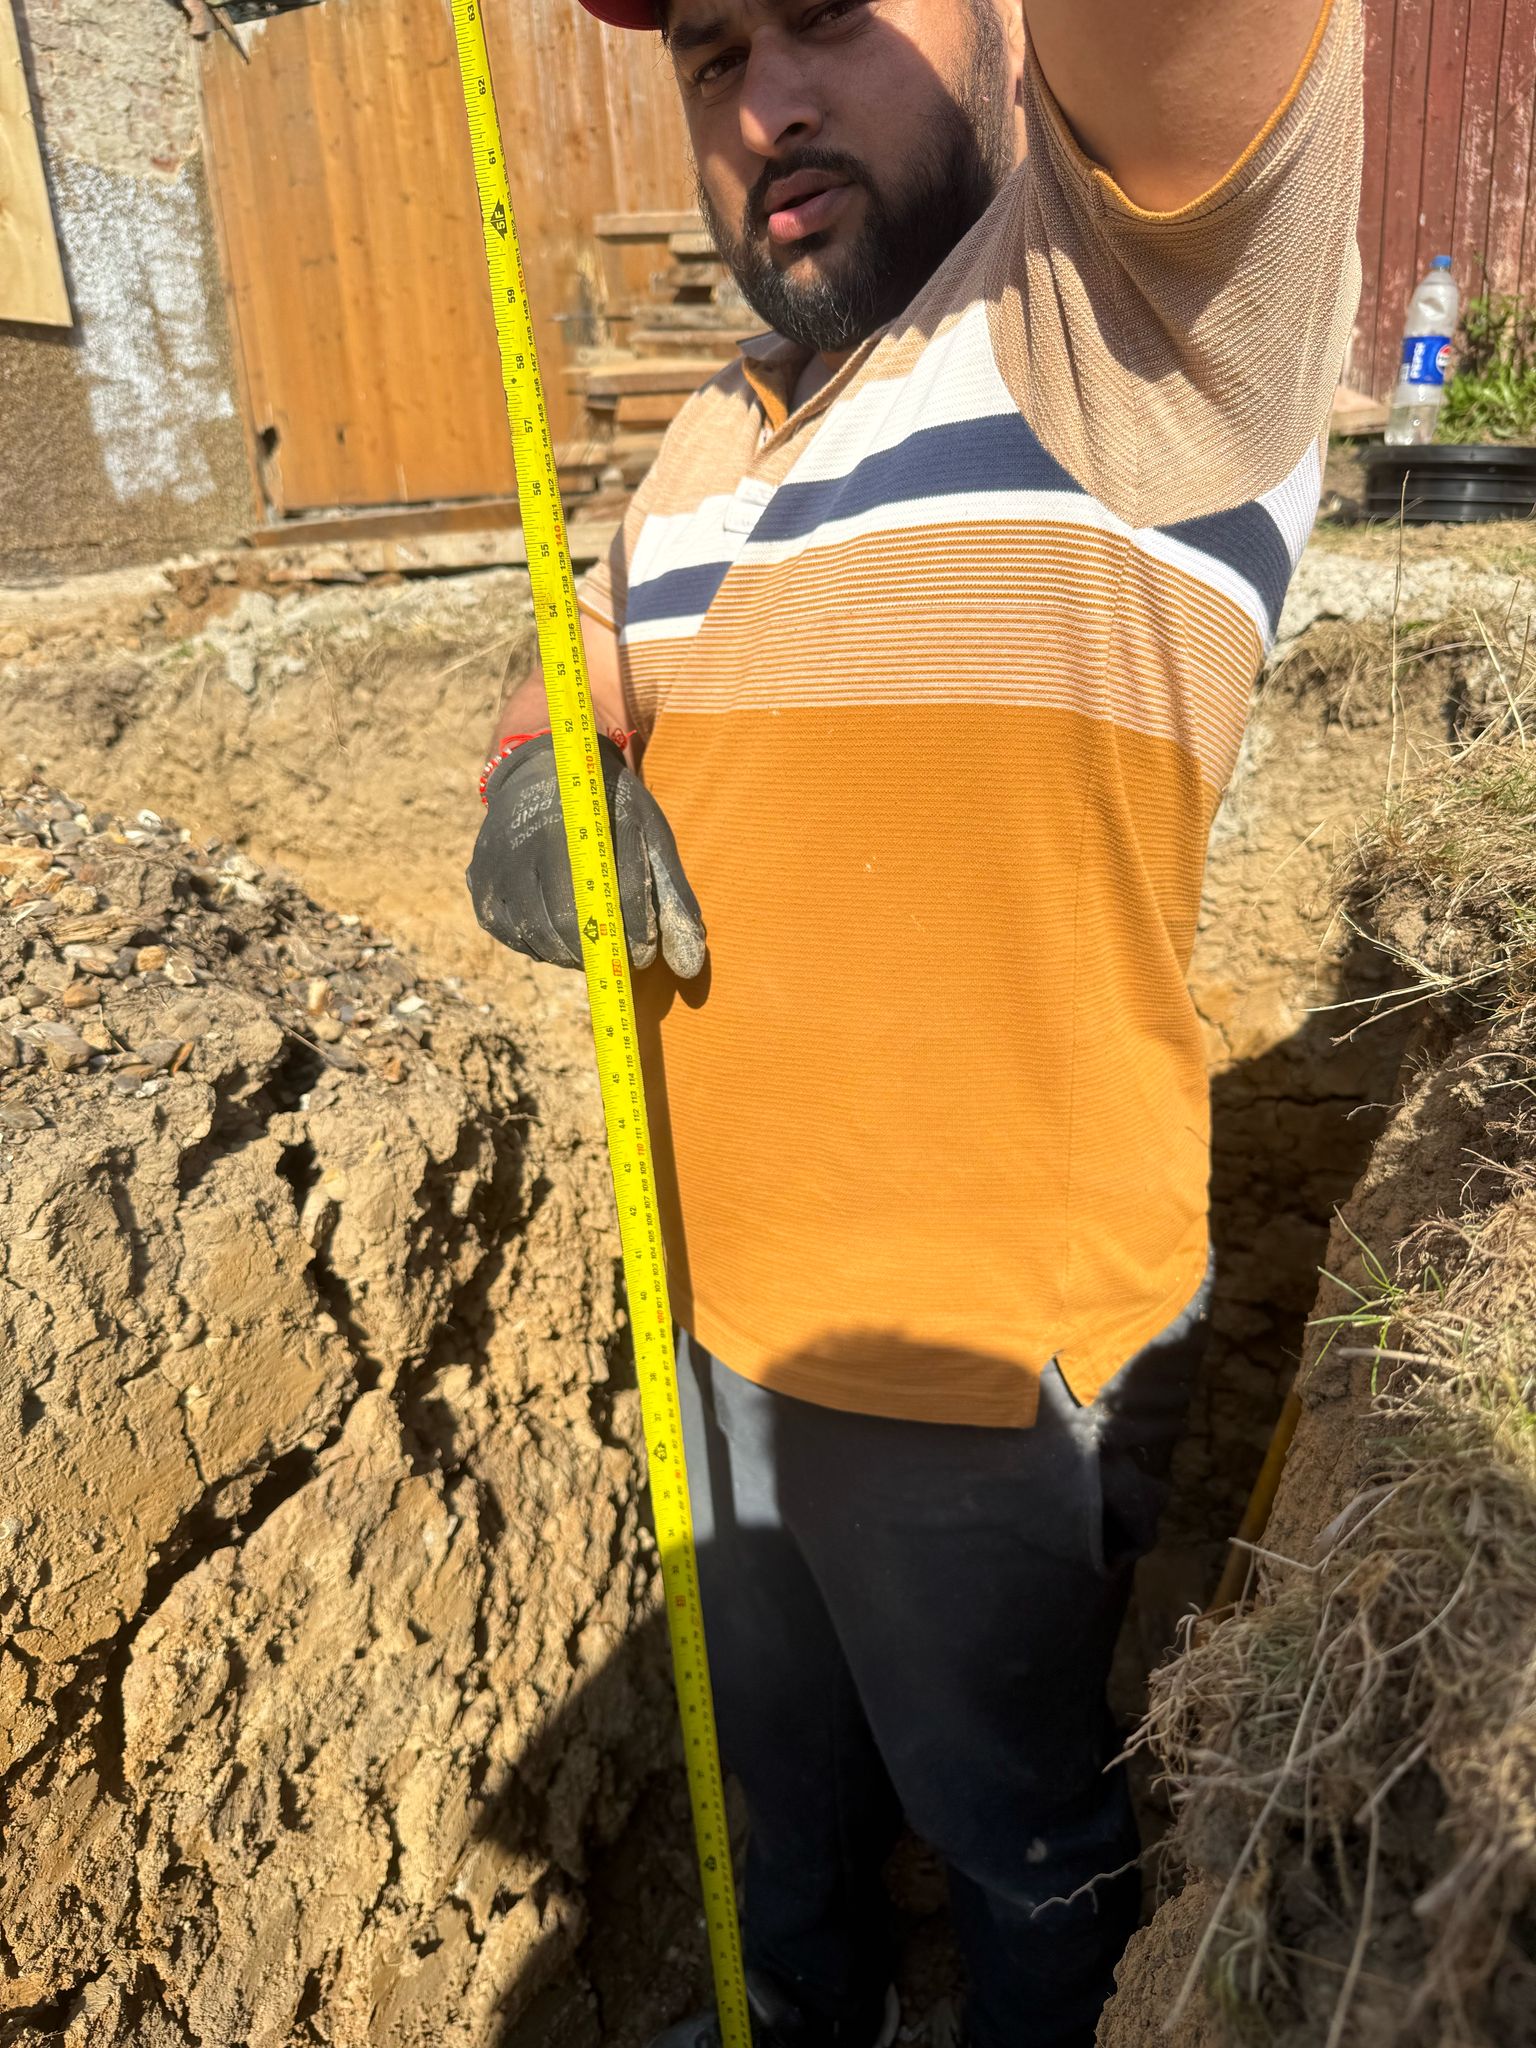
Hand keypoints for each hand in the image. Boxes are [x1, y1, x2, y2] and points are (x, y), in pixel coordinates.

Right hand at [467, 735, 705, 976]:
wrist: (545, 768)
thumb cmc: (608, 812)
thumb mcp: (648, 837)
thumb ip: (673, 900)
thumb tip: (690, 969)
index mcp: (588, 816)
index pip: (618, 891)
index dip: (636, 931)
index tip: (645, 951)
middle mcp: (534, 834)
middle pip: (568, 920)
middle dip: (599, 949)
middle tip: (616, 955)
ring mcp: (500, 857)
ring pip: (535, 932)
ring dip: (569, 954)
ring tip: (590, 947)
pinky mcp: (479, 877)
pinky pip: (507, 931)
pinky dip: (537, 946)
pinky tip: (556, 935)